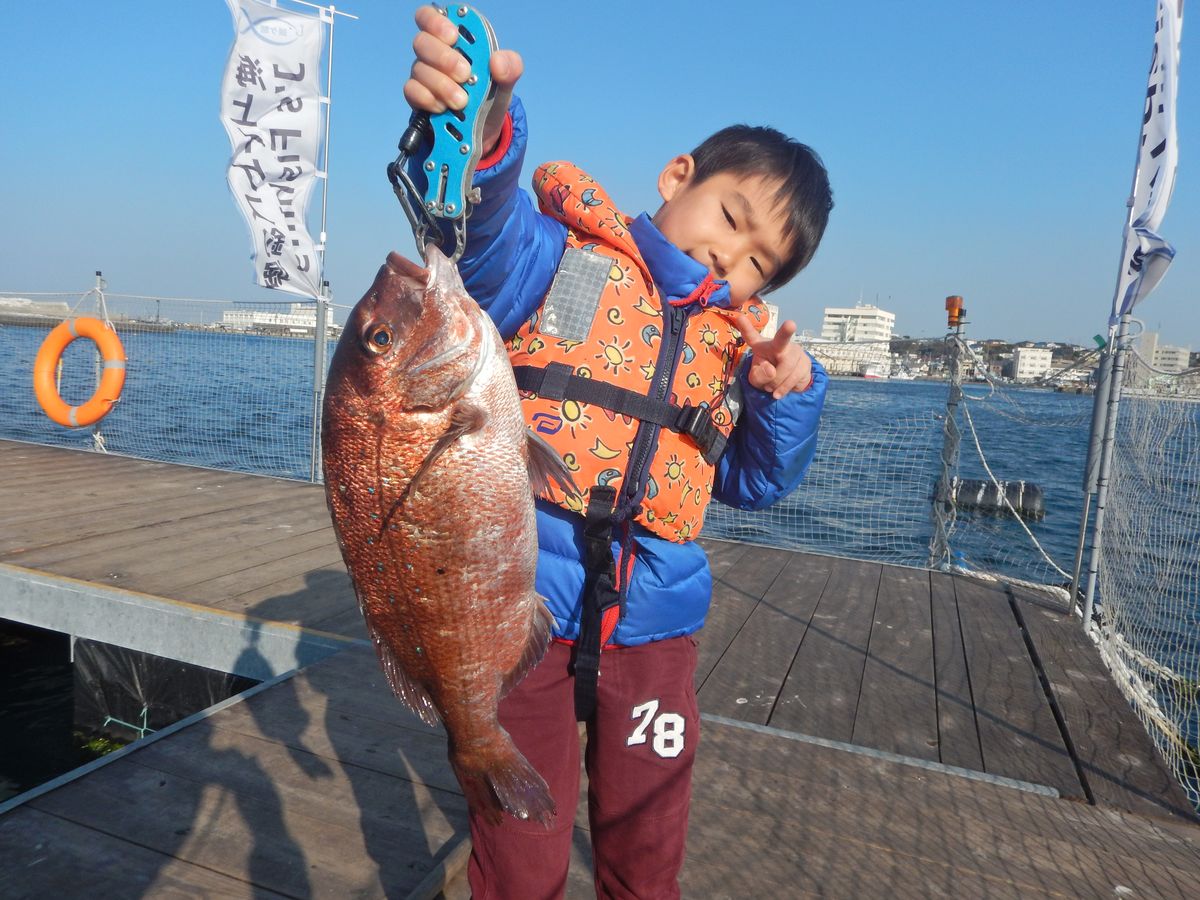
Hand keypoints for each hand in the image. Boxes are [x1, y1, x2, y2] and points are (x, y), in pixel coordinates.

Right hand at [403, 6, 522, 155]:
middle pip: (422, 42)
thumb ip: (510, 67)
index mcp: (454, 39)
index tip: (453, 36)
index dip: (436, 22)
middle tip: (465, 74)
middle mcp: (434, 53)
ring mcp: (423, 74)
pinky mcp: (417, 96)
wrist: (483, 130)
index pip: (431, 17)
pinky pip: (412, 91)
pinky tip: (443, 107)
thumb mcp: (506, 81)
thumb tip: (497, 62)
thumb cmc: (491, 95)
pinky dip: (428, 99)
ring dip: (442, 85)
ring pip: (419, 69)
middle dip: (444, 58)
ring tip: (462, 101)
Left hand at [732, 316, 812, 398]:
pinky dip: (784, 388)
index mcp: (761, 346)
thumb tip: (771, 370)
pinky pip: (795, 377)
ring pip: (786, 368)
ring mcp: (794, 351)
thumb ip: (758, 376)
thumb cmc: (767, 375)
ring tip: (770, 388)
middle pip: (782, 339)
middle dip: (786, 331)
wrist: (787, 382)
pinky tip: (778, 392)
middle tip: (790, 324)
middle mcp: (779, 344)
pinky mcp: (805, 362)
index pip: (752, 337)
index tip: (739, 317)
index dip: (746, 328)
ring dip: (776, 383)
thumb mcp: (756, 379)